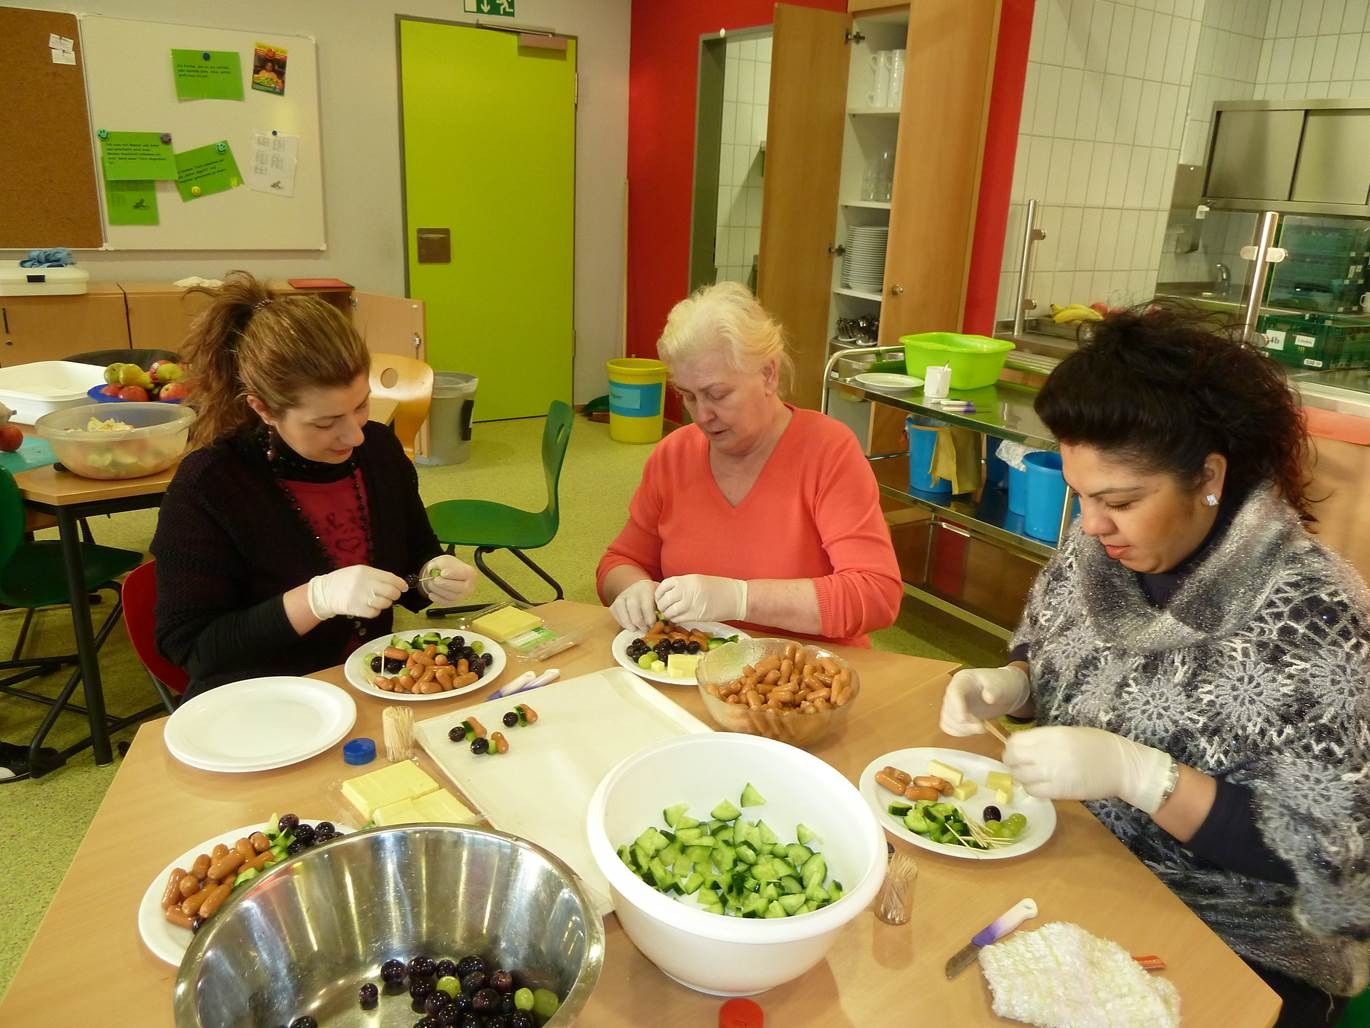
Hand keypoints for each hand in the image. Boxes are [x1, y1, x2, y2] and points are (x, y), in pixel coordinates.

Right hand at [307, 565, 406, 620]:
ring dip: (386, 603)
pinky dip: (376, 611)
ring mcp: (361, 598)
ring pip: (385, 603)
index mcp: (366, 572)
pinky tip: (371, 607)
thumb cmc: (344, 580)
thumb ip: (376, 576)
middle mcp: (365, 584)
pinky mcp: (358, 610)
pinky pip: (375, 613)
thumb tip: (396, 583)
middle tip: (393, 595)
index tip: (404, 587)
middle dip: (395, 594)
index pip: (390, 578)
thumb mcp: (359, 571)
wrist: (324, 593)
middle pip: (391, 592)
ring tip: (379, 601)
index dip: (400, 584)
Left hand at [418, 554, 476, 604]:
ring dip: (438, 590)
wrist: (447, 575)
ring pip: (451, 596)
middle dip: (444, 584)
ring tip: (431, 584)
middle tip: (434, 579)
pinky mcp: (455, 602)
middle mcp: (469, 586)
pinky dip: (437, 599)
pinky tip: (431, 594)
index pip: (464, 574)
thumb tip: (432, 569)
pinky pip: (447, 603)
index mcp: (470, 573)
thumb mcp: (444, 561)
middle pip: (458, 587)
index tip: (443, 573)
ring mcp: (463, 596)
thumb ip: (439, 564)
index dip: (453, 574)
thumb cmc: (448, 567)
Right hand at [610, 578, 658, 632]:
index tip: (653, 626)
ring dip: (629, 624)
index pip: (647, 606)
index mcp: (647, 588)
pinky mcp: (615, 603)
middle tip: (645, 630)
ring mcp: (622, 596)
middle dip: (640, 623)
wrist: (640, 588)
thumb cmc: (653, 598)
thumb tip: (665, 628)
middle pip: (633, 608)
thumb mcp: (660, 600)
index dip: (650, 619)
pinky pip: (616, 614)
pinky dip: (622, 622)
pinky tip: (630, 626)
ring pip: (622, 611)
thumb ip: (663, 611)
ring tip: (636, 629)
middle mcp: (633, 590)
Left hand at [655, 575, 747, 623]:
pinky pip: (678, 619)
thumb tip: (668, 593)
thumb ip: (683, 585)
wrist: (736, 597)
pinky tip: (678, 618)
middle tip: (664, 609)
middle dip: (661, 606)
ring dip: (668, 614)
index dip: (659, 594)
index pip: (663, 586)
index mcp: (687, 580)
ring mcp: (691, 604)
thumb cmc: (718, 587)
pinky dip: (675, 620)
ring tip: (671, 614)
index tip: (660, 598)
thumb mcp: (698, 580)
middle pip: (664, 600)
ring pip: (670, 612)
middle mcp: (686, 591)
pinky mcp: (696, 616)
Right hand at [938, 666, 1031, 735]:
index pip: (954, 692)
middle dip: (964, 721)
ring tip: (981, 728)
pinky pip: (949, 726)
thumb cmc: (1001, 684)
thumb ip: (994, 690)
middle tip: (982, 727)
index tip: (964, 719)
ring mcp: (953, 703)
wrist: (1004, 693)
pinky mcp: (955, 715)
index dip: (957, 706)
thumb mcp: (1001, 684)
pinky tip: (974, 730)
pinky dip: (960, 732)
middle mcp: (954, 691)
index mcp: (963, 679)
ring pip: (947, 719)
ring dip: (962, 728)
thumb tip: (988, 697)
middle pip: (949, 708)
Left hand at [1005, 726, 1174, 813]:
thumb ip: (1046, 739)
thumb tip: (1024, 747)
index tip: (1017, 750)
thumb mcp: (1070, 733)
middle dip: (1012, 762)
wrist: (1123, 766)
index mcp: (1052, 735)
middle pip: (1012, 758)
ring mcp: (1053, 773)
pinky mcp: (1060, 791)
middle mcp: (1048, 752)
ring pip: (1020, 777)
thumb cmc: (1099, 745)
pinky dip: (1032, 789)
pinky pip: (1033, 791)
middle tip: (1020, 764)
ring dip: (1022, 776)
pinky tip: (1041, 786)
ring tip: (1032, 775)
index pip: (1016, 741)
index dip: (1012, 747)